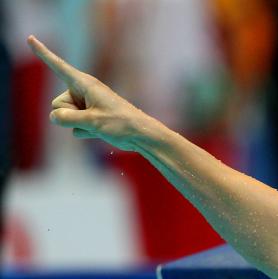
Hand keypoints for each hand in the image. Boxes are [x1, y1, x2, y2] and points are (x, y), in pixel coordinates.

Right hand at [27, 35, 150, 150]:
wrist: (141, 135)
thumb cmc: (121, 124)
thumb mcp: (92, 121)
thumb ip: (68, 118)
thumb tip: (54, 117)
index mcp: (85, 84)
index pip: (58, 66)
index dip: (43, 53)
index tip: (30, 38)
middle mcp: (84, 91)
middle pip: (58, 103)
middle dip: (69, 114)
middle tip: (93, 118)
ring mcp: (86, 105)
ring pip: (65, 116)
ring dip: (79, 125)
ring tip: (100, 125)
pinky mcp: (89, 117)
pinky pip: (74, 126)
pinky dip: (85, 132)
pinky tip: (102, 132)